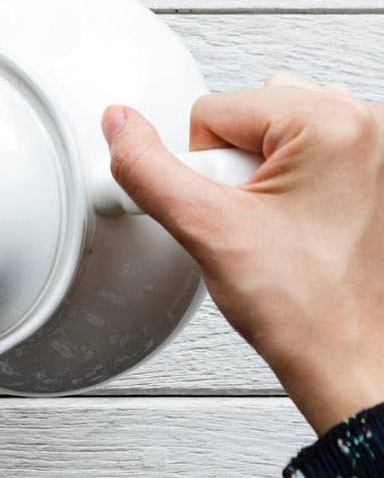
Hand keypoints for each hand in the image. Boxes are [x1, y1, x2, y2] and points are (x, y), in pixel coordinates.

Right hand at [103, 73, 383, 434]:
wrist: (358, 367)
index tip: (234, 214)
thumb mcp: (208, 231)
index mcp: (332, 123)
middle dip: (236, 166)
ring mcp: (378, 149)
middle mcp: (367, 125)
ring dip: (264, 170)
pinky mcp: (378, 172)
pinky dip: (295, 178)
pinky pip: (311, 146)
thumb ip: (147, 169)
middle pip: (248, 112)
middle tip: (260, 222)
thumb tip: (119, 125)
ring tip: (281, 225)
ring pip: (277, 126)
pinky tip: (301, 222)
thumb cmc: (314, 315)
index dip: (205, 169)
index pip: (213, 110)